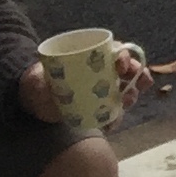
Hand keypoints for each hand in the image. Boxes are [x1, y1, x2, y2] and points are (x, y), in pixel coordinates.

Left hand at [15, 43, 152, 125]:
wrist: (35, 101)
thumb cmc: (37, 82)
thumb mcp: (37, 78)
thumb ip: (41, 80)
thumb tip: (48, 85)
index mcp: (91, 58)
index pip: (115, 51)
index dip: (124, 56)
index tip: (121, 65)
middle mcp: (102, 72)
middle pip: (129, 71)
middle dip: (139, 76)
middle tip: (140, 84)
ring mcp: (103, 91)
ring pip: (127, 90)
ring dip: (131, 96)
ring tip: (126, 103)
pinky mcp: (100, 108)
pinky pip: (115, 112)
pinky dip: (115, 118)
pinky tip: (110, 124)